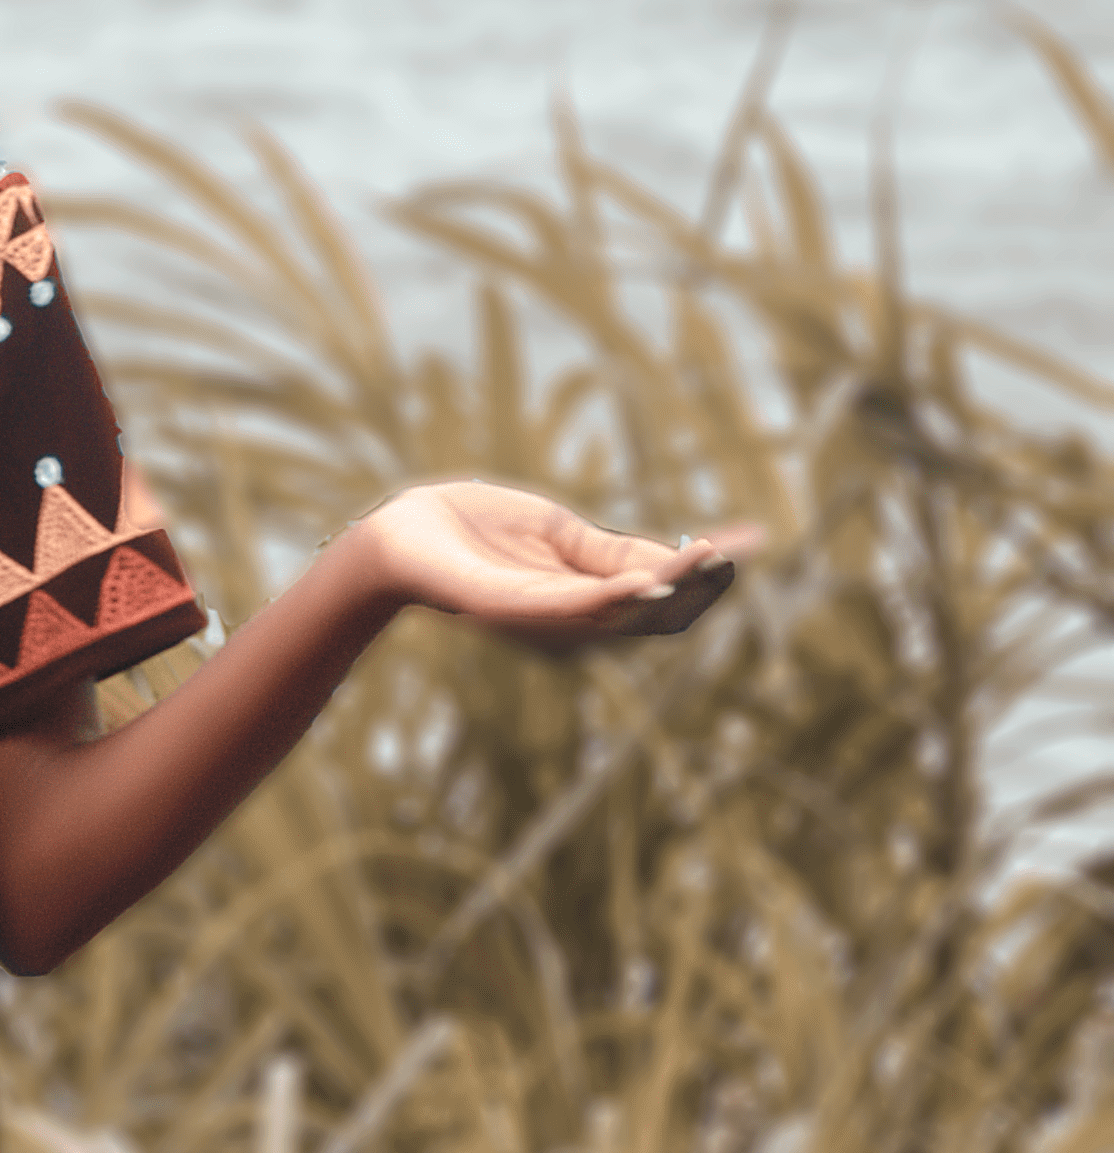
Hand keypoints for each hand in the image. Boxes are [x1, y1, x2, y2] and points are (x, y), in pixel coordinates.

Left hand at [357, 478, 754, 653]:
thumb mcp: (557, 533)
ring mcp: (540, 618)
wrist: (402, 535)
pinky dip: (616, 595)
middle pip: (651, 614)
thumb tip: (676, 559)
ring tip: (710, 559)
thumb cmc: (474, 532)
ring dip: (669, 588)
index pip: (657, 592)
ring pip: (620, 613)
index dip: (702, 573)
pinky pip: (573, 606)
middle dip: (698, 587)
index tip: (749, 544)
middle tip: (738, 557)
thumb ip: (609, 551)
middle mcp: (568, 620)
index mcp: (582, 598)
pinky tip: (650, 578)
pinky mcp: (511, 610)